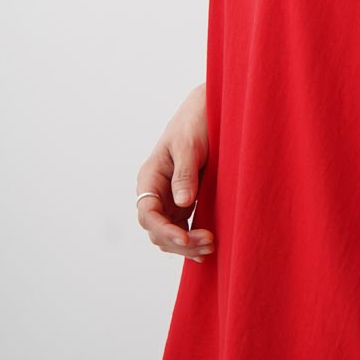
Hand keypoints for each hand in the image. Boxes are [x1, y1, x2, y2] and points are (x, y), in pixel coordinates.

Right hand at [136, 81, 214, 262]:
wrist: (211, 111)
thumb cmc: (195, 124)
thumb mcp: (189, 145)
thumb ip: (184, 174)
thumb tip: (183, 203)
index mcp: (150, 176)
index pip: (148, 213)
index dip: (164, 230)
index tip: (185, 239)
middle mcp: (156, 191)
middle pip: (157, 230)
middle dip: (180, 242)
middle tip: (209, 243)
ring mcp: (169, 199)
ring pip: (169, 234)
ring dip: (187, 246)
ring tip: (211, 248)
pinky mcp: (184, 202)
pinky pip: (182, 229)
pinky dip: (192, 241)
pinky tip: (206, 248)